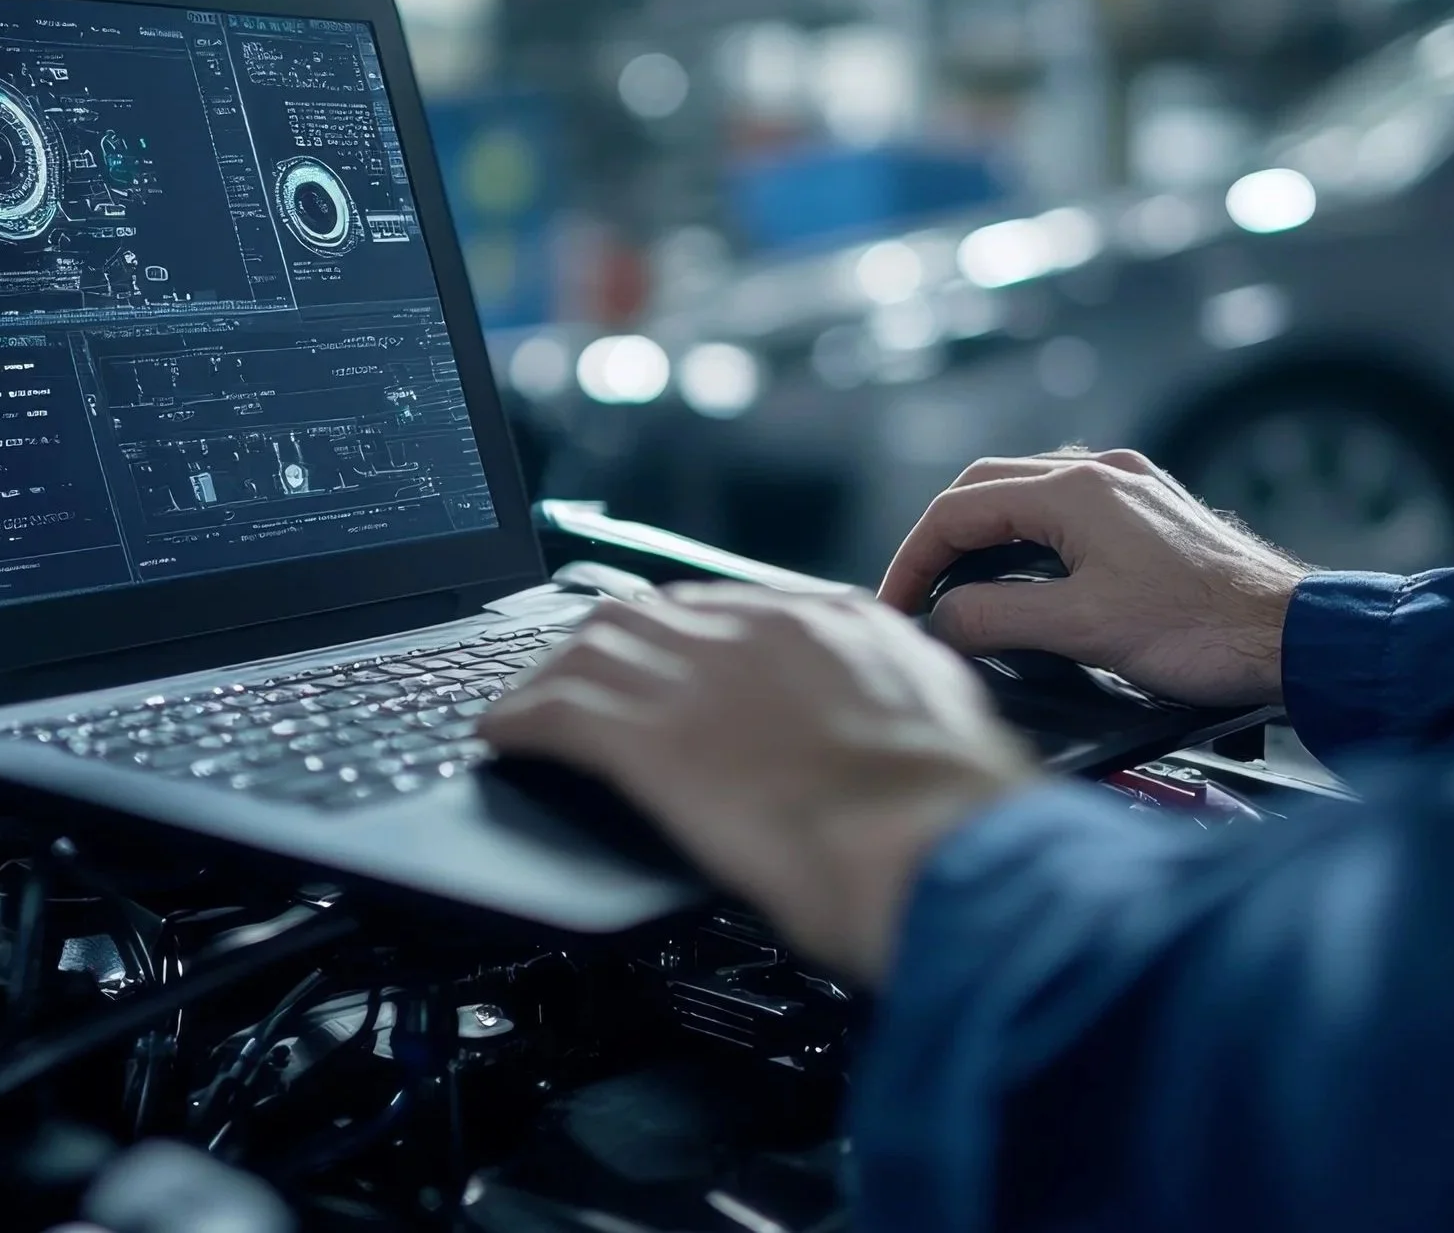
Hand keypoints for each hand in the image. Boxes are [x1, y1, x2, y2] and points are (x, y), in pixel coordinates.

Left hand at [480, 585, 1038, 982]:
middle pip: (650, 612)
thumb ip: (894, 702)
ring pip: (593, 646)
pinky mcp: (648, 739)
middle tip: (582, 680)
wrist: (936, 847)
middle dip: (608, 646)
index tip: (668, 662)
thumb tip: (883, 718)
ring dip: (551, 674)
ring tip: (529, 704)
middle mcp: (757, 631)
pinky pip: (558, 711)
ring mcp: (698, 678)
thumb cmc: (951, 818)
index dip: (683, 637)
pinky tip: (502, 735)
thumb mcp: (939, 725)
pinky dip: (521, 719)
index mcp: (833, 623)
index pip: (730, 607)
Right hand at [879, 450, 1308, 706]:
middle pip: (987, 489)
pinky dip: (1028, 539)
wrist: (1292, 637)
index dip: (914, 559)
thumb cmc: (1201, 632)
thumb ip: (998, 618)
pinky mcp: (1152, 513)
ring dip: (984, 535)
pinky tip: (1025, 578)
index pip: (960, 509)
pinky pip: (1067, 509)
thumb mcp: (1083, 630)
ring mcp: (1130, 488)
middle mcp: (1101, 472)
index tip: (896, 604)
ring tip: (958, 587)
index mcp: (1076, 490)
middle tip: (915, 594)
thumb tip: (942, 619)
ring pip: (1028, 494)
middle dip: (941, 541)